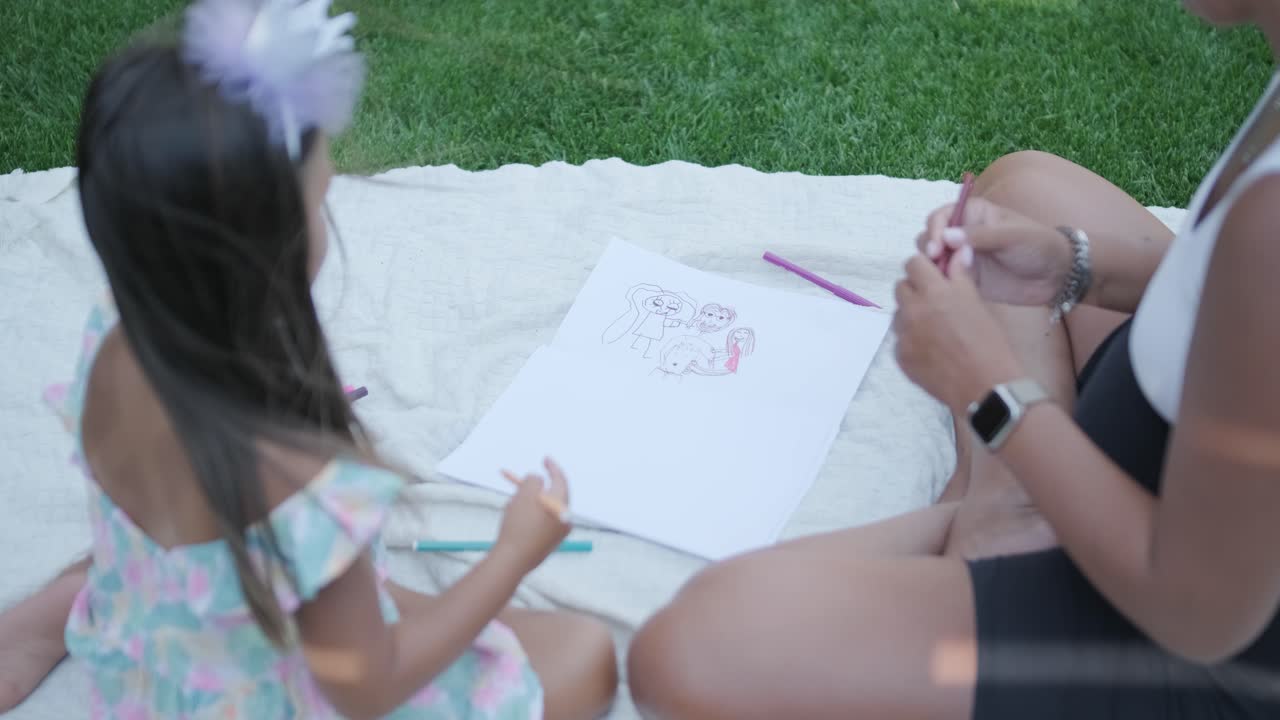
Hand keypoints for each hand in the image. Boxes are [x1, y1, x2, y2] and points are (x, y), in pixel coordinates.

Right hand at [495, 458, 570, 573]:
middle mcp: (565, 519)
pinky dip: (530, 515)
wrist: (513, 559)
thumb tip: (538, 483)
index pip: (561, 480)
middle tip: (521, 481)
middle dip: (536, 487)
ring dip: (530, 502)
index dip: (552, 467)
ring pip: (544, 509)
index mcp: (562, 504)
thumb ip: (534, 480)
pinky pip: (541, 523)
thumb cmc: (519, 524)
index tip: (546, 459)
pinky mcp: (548, 544)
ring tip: (512, 502)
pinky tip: (514, 518)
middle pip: (552, 495)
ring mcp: (558, 534)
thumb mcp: (525, 492)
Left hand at [894, 255, 1024, 414]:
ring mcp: (904, 335)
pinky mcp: (901, 356)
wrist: (985, 387)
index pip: (913, 263)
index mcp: (935, 292)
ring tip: (935, 328)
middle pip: (901, 287)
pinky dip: (911, 339)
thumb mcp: (977, 302)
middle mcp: (914, 311)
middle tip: (935, 302)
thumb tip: (956, 253)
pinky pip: (899, 339)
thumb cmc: (989, 344)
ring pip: (898, 313)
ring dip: (911, 314)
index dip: (924, 268)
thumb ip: (960, 276)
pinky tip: (932, 348)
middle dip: (916, 289)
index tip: (933, 275)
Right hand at [916, 197, 1071, 306]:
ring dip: (929, 266)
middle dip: (928, 247)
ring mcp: (962, 257)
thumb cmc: (1038, 245)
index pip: (942, 216)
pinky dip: (938, 283)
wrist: (1057, 275)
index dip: (935, 229)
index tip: (937, 246)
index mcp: (973, 214)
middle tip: (935, 262)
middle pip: (931, 236)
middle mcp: (962, 233)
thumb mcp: (1012, 236)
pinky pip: (944, 279)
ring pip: (933, 259)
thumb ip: (980, 236)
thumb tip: (946, 236)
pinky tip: (941, 289)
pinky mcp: (965, 278)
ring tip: (938, 276)